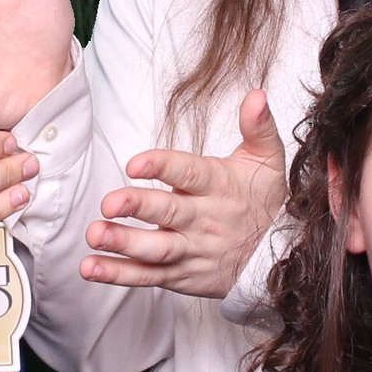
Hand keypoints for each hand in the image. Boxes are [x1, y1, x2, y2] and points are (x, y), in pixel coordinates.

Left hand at [83, 90, 286, 297]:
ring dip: (124, 243)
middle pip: (169, 212)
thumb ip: (258, 127)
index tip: (136, 163)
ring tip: (95, 234)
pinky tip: (91, 267)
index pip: (191, 173)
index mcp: (220, 186)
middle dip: (138, 207)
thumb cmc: (264, 202)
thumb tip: (256, 95)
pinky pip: (147, 276)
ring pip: (156, 249)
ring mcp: (192, 250)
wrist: (280, 257)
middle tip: (109, 204)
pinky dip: (119, 274)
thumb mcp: (268, 161)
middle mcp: (204, 220)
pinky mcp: (181, 275)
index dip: (163, 166)